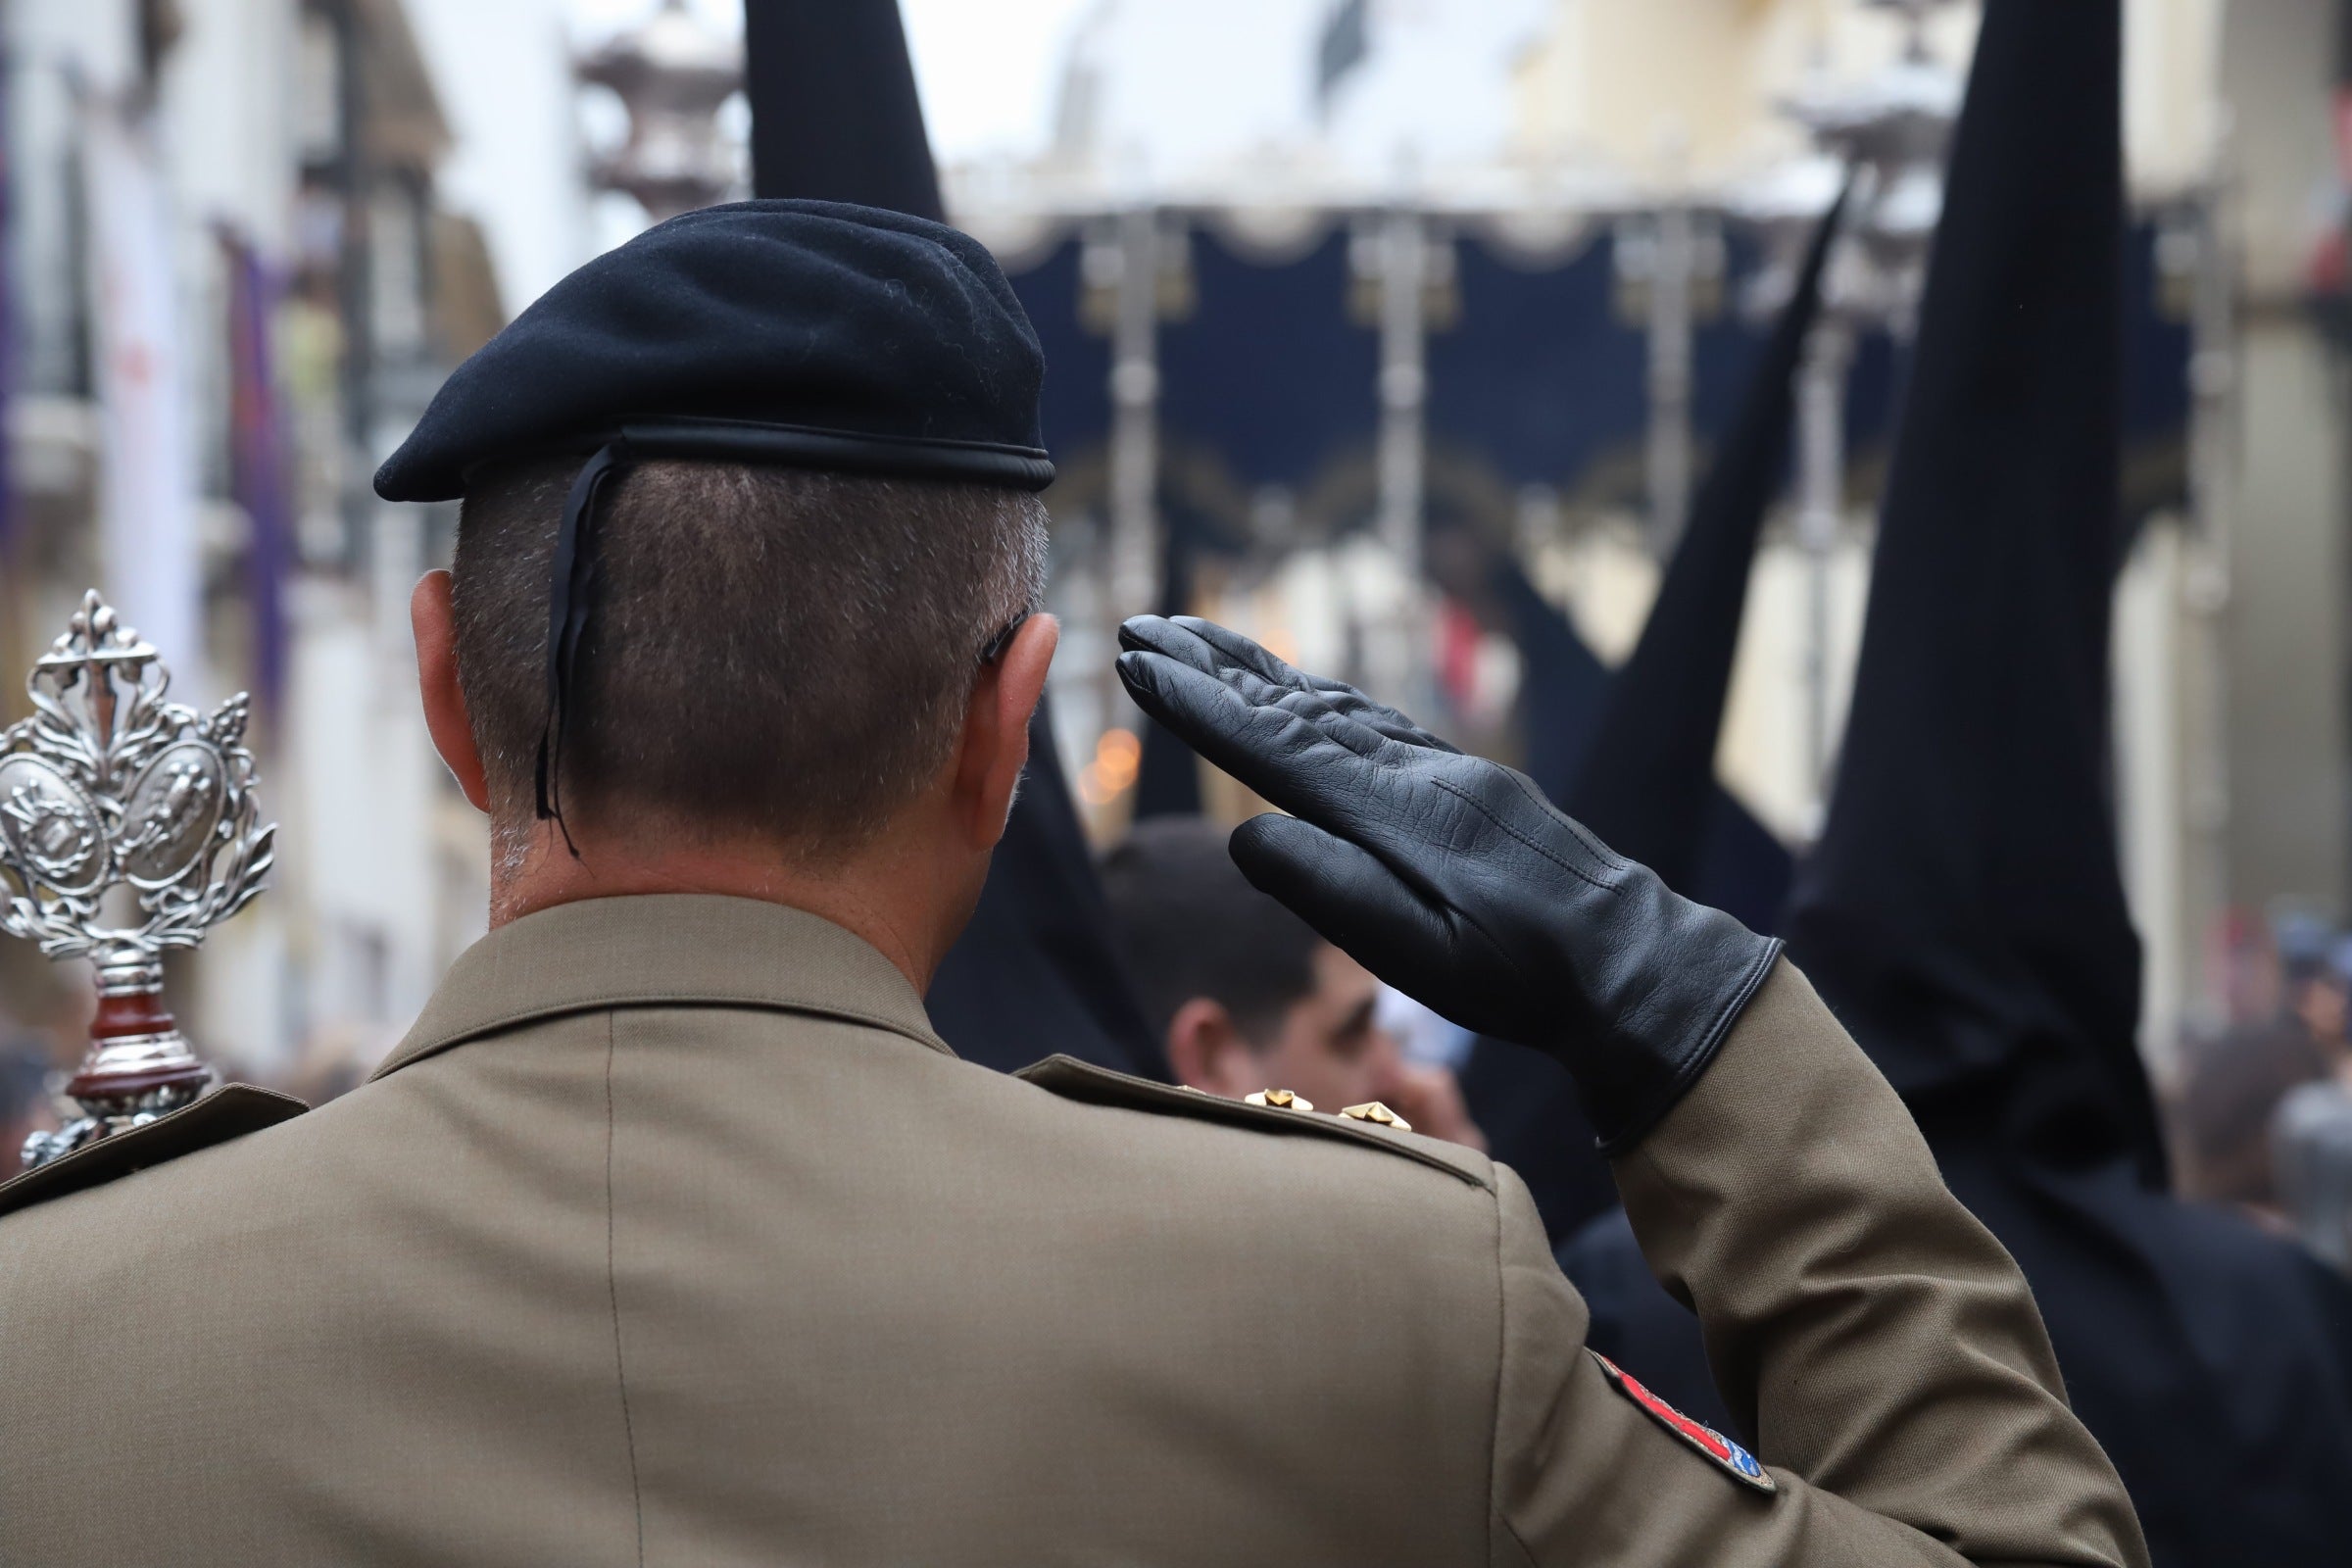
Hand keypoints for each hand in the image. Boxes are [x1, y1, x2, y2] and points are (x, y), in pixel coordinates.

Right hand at [1115, 615, 1781, 1153]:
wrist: (1631, 960)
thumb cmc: (1522, 977)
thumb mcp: (1419, 955)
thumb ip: (1333, 890)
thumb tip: (1245, 835)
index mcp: (1393, 811)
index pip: (1273, 745)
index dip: (1199, 704)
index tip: (1136, 661)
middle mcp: (1414, 772)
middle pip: (1295, 705)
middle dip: (1214, 666)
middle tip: (1143, 627)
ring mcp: (1443, 771)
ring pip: (1333, 706)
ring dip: (1260, 673)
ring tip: (1202, 644)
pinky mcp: (1464, 783)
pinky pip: (1373, 722)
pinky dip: (1318, 697)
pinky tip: (1302, 696)